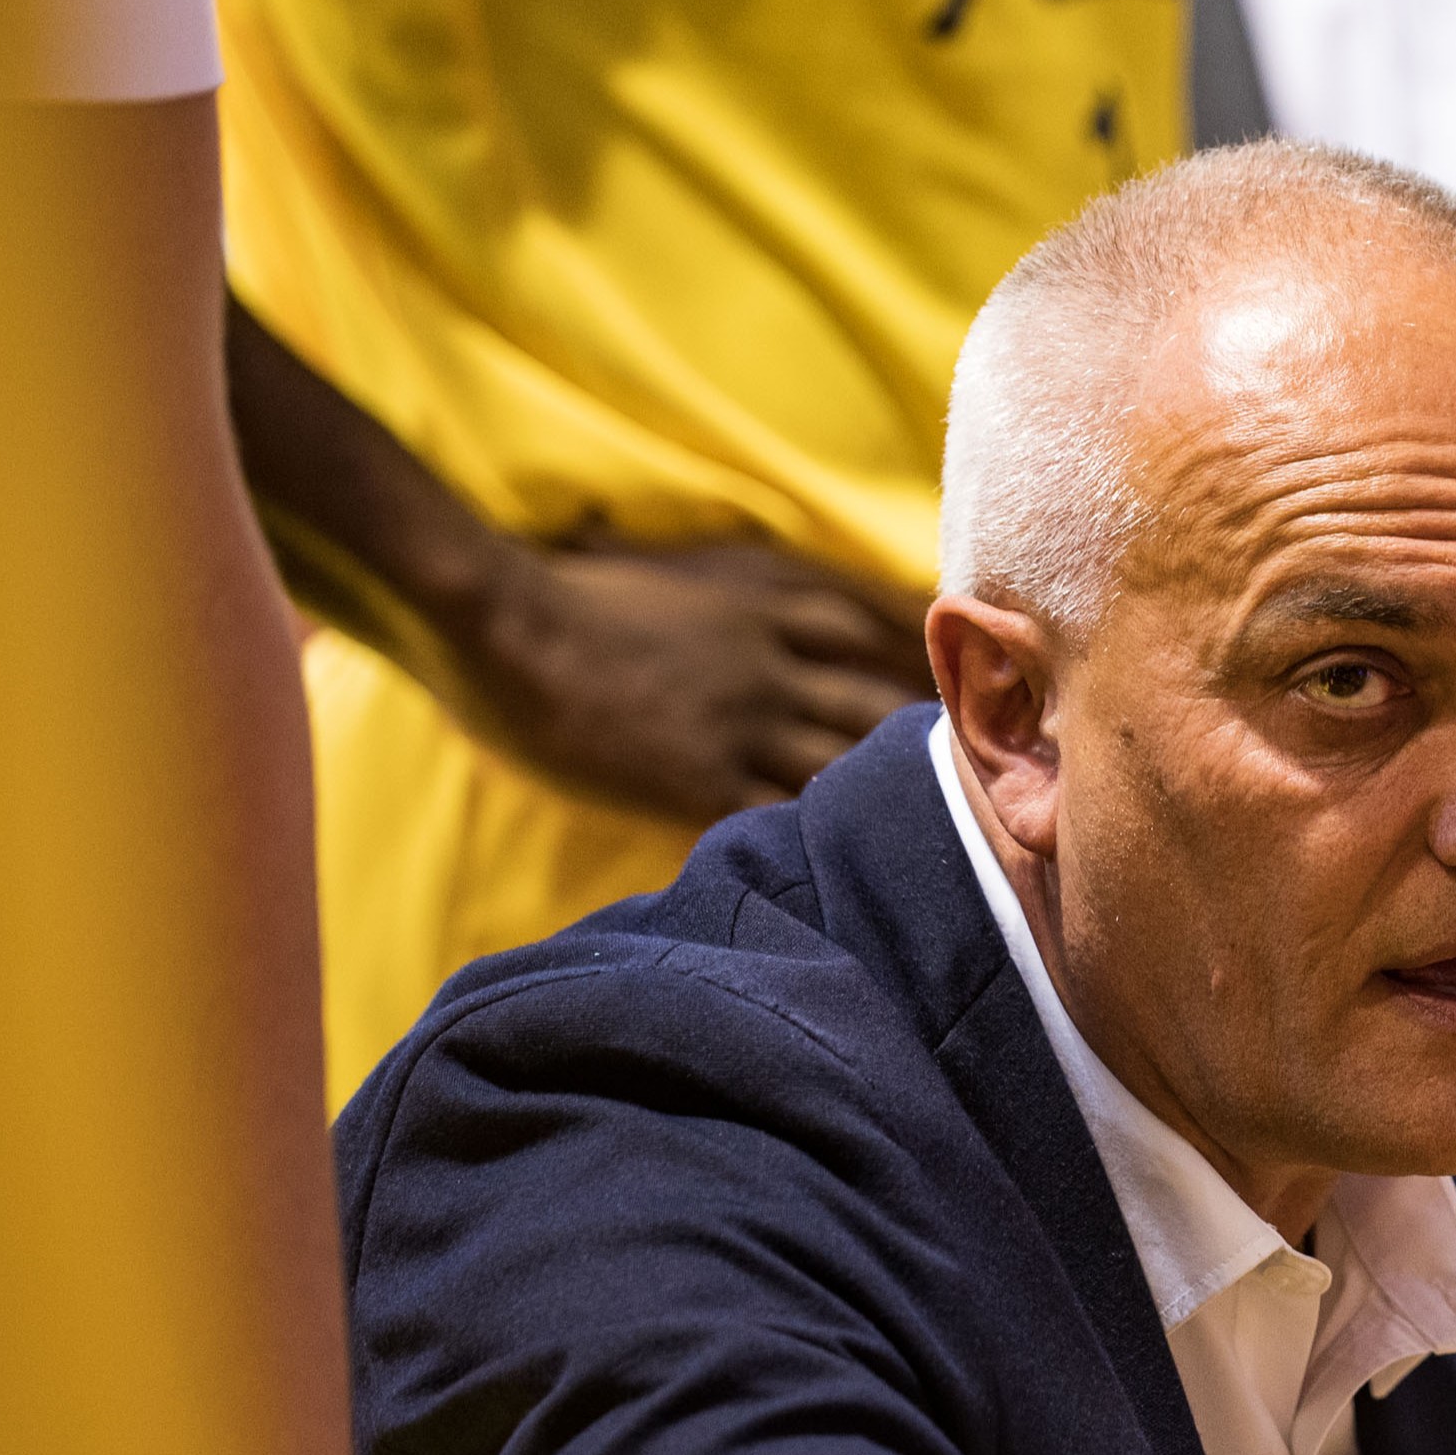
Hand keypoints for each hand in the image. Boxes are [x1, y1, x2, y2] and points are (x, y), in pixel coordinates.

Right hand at [448, 532, 932, 823]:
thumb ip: (698, 605)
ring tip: (905, 840)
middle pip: (869, 705)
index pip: (851, 632)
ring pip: (840, 767)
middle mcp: (768, 670)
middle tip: (941, 781)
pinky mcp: (703, 781)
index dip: (881, 663)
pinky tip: (828, 872)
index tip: (913, 697)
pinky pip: (778, 818)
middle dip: (905, 743)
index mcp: (755, 612)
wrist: (514, 630)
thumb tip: (694, 611)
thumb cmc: (561, 600)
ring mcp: (742, 727)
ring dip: (869, 801)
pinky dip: (806, 843)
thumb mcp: (658, 583)